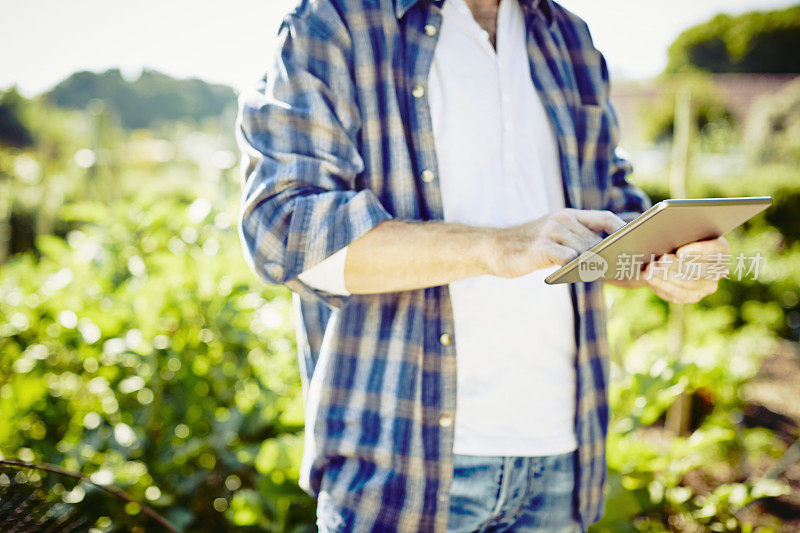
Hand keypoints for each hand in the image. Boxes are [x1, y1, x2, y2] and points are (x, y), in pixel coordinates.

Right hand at [488, 208, 624, 277]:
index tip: (643, 246)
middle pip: (599, 238)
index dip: (626, 232)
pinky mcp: (538, 247)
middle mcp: (562, 219)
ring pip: (586, 249)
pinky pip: (566, 256)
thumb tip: (612, 264)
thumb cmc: (528, 249)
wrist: (492, 248)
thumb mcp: (556, 241)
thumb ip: (579, 245)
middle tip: (636, 272)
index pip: (605, 218)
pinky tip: (590, 276)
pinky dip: (581, 266)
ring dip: (605, 264)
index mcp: (569, 215)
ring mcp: (550, 232)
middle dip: (619, 256)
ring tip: (621, 277)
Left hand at [643, 236, 730, 303]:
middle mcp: (720, 269)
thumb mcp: (681, 233)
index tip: (679, 252)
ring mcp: (708, 286)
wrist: (671, 254)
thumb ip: (679, 236)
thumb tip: (668, 249)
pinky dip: (660, 285)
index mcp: (721, 249)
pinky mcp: (693, 296)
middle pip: (700, 269)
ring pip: (687, 284)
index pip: (713, 250)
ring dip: (666, 276)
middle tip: (660, 260)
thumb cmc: (679, 239)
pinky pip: (677, 294)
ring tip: (650, 268)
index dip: (696, 252)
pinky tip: (649, 277)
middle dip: (677, 265)